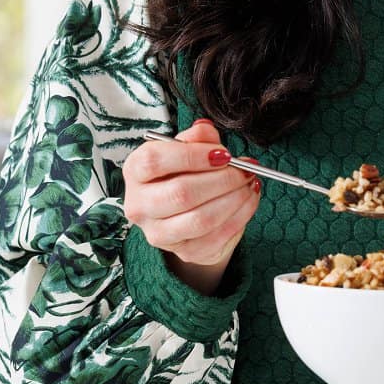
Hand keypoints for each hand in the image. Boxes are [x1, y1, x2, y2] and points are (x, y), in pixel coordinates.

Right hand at [122, 118, 261, 292]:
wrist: (185, 210)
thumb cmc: (184, 171)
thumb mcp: (188, 147)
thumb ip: (197, 136)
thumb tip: (207, 131)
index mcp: (135, 171)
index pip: (155, 161)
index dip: (192, 156)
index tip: (223, 154)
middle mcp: (139, 205)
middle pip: (181, 193)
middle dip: (222, 180)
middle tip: (244, 170)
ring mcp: (159, 233)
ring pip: (200, 219)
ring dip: (234, 200)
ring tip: (249, 184)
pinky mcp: (184, 251)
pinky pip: (216, 237)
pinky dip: (240, 217)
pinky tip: (249, 200)